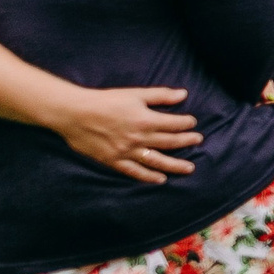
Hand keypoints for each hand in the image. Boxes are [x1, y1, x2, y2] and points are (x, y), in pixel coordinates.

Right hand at [52, 87, 201, 183]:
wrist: (75, 113)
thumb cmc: (105, 101)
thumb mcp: (135, 94)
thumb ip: (160, 96)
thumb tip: (184, 95)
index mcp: (146, 120)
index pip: (174, 124)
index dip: (186, 123)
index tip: (192, 123)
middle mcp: (139, 138)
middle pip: (170, 142)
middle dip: (187, 142)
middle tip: (198, 141)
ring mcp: (127, 152)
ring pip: (157, 161)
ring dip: (175, 165)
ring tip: (189, 168)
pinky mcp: (114, 161)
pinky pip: (135, 171)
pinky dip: (148, 177)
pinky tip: (160, 179)